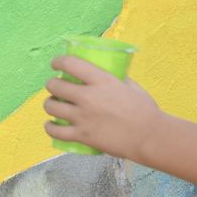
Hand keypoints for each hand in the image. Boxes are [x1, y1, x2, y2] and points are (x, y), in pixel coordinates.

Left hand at [45, 57, 163, 158]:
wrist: (147, 135)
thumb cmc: (144, 108)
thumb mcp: (131, 86)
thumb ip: (116, 79)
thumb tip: (106, 75)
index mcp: (102, 81)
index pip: (71, 64)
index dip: (59, 61)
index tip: (56, 63)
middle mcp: (88, 97)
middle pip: (56, 86)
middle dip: (52, 83)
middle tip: (56, 85)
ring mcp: (82, 117)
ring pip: (51, 107)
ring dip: (49, 103)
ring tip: (53, 103)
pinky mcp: (80, 135)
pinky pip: (55, 131)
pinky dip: (50, 127)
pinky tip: (51, 124)